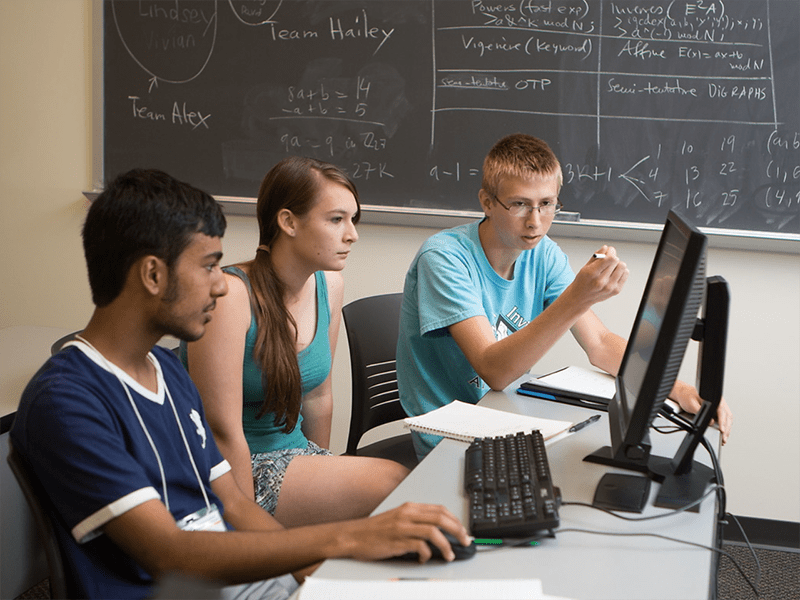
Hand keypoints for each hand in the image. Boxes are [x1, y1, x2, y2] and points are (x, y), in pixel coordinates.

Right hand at [341, 502, 468, 562]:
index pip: (440, 509)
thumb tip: (439, 531)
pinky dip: (426, 554)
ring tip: (449, 555)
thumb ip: (416, 521)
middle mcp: (407, 514)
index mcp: (409, 507)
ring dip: (446, 545)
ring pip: (433, 531)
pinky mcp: (397, 541)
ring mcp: (402, 527)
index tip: (463, 530)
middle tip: (465, 541)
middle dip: (457, 530)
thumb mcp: (398, 518)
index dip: (455, 520)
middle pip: (440, 518)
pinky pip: (419, 547)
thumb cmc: (375, 530)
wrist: (353, 536)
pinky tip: (424, 559)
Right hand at [571, 246, 628, 307]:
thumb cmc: (582, 281)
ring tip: (610, 267)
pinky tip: (614, 273)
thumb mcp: (585, 267)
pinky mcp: (616, 290)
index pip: (610, 259)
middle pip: (616, 261)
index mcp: (592, 274)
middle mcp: (602, 282)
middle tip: (608, 259)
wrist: (581, 298)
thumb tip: (606, 248)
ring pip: (622, 266)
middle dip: (612, 257)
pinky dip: (621, 271)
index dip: (610, 252)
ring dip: (617, 264)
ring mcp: (610, 287)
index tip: (608, 251)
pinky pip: (626, 273)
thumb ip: (596, 256)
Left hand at [670, 381, 731, 444]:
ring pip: (728, 419)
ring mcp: (720, 406)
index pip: (721, 411)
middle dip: (727, 429)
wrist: (684, 393)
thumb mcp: (692, 404)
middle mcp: (719, 402)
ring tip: (724, 438)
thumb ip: (700, 412)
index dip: (723, 421)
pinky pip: (724, 419)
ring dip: (727, 429)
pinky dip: (725, 427)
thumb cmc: (687, 397)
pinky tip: (723, 433)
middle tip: (723, 438)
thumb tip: (711, 422)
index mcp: (714, 398)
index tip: (722, 430)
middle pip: (727, 416)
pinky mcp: (718, 411)